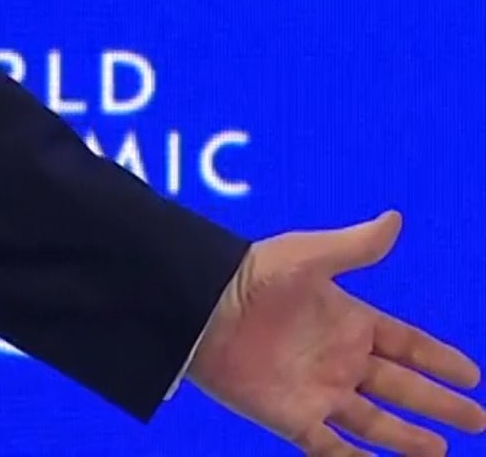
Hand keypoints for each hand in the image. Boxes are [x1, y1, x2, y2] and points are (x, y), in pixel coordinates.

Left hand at [191, 211, 484, 454]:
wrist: (195, 307)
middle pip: (401, 388)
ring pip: (374, 423)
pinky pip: (329, 447)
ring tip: (442, 450)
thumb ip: (354, 247)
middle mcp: (339, 361)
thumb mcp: (305, 257)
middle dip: (439, 404)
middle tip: (478, 420)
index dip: (439, 359)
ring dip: (408, 438)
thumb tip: (395, 219)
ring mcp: (316, 391)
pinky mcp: (289, 417)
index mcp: (349, 321)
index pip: (407, 345)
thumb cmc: (248, 275)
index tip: (473, 375)